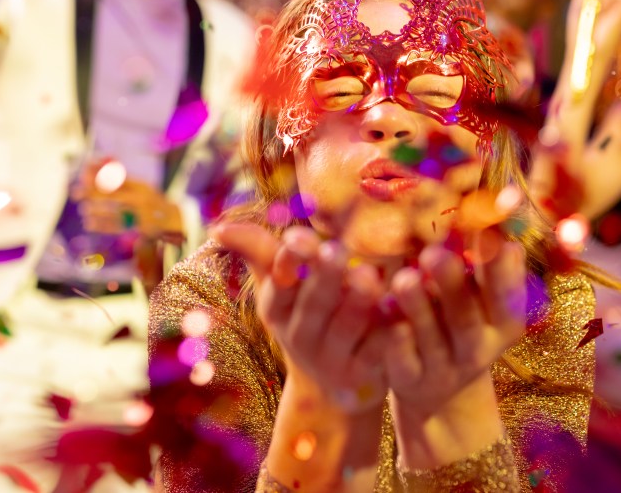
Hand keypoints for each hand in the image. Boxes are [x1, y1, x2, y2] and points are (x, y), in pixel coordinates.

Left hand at [74, 163, 182, 238]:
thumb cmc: (152, 201)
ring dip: (97, 210)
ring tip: (83, 209)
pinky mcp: (141, 228)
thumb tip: (99, 167)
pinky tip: (89, 223)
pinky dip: (102, 225)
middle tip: (76, 192)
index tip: (83, 176)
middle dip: (93, 192)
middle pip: (114, 194)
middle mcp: (142, 199)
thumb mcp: (141, 187)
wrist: (174, 219)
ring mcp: (142, 214)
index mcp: (141, 186)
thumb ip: (122, 180)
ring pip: (114, 211)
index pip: (117, 179)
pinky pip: (118, 227)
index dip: (99, 177)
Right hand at [212, 222, 389, 414]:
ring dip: (356, 302)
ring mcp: (334, 360)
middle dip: (324, 277)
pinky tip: (401, 313)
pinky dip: (389, 334)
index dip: (288, 264)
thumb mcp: (280, 289)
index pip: (279, 286)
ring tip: (368, 276)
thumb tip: (219, 227)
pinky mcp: (366, 376)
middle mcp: (301, 338)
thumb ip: (259, 252)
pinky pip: (379, 353)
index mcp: (278, 311)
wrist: (332, 392)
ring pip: (346, 329)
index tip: (297, 238)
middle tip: (337, 250)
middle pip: (314, 305)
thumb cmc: (307, 319)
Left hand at [384, 237, 526, 414]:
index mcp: (504, 324)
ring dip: (418, 307)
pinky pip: (404, 360)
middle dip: (451, 286)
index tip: (487, 232)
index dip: (499, 267)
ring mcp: (444, 369)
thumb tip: (502, 219)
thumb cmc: (463, 322)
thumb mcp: (485, 301)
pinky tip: (385, 310)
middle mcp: (478, 349)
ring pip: (431, 339)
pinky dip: (395, 338)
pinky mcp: (411, 380)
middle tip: (433, 254)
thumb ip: (491, 267)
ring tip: (404, 278)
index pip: (507, 296)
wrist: (439, 386)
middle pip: (466, 319)